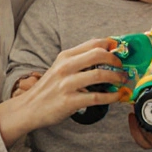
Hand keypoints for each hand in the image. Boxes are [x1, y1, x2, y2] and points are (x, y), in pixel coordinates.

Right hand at [0, 37, 128, 145]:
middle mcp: (66, 67)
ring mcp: (67, 84)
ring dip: (117, 78)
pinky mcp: (69, 101)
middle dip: (116, 61)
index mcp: (65, 56)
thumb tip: (105, 56)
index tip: (121, 52)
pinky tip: (117, 96)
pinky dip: (111, 96)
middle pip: (99, 55)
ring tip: (122, 81)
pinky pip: (97, 97)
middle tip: (122, 68)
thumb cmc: (48, 89)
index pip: (94, 43)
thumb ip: (79, 61)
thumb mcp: (60, 68)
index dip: (112, 46)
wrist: (28, 108)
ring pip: (100, 75)